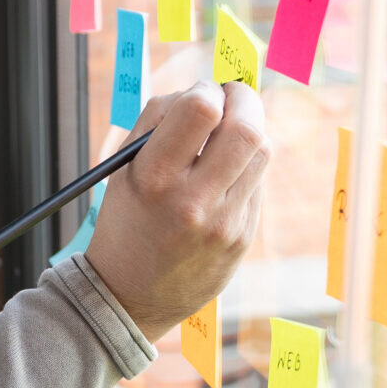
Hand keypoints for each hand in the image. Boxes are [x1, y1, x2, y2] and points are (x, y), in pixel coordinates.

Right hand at [81, 82, 269, 339]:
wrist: (129, 297)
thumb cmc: (126, 221)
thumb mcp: (124, 169)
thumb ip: (159, 122)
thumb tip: (206, 90)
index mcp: (153, 178)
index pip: (201, 108)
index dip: (207, 90)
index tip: (202, 95)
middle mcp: (192, 202)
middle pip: (247, 128)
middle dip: (244, 100)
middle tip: (233, 98)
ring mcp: (223, 224)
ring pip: (262, 153)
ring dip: (251, 131)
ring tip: (228, 136)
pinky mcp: (242, 239)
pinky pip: (257, 184)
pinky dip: (246, 167)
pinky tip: (224, 175)